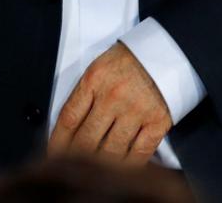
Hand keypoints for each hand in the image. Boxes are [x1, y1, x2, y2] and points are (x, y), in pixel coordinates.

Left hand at [49, 43, 171, 164]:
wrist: (168, 50)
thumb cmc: (133, 58)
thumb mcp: (101, 66)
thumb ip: (85, 92)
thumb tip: (71, 124)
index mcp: (95, 79)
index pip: (69, 118)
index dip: (57, 141)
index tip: (53, 153)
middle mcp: (113, 96)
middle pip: (86, 139)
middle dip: (75, 156)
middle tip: (70, 166)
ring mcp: (136, 110)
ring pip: (111, 151)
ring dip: (99, 164)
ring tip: (93, 171)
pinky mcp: (157, 121)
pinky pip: (139, 153)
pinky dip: (129, 165)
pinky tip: (121, 169)